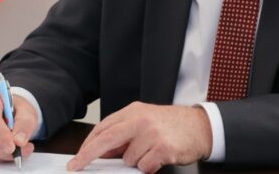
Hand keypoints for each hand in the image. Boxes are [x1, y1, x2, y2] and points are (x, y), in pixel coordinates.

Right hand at [0, 91, 36, 161]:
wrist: (6, 110)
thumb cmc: (14, 109)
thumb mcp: (26, 111)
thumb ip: (25, 124)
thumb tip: (19, 141)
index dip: (0, 135)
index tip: (12, 147)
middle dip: (3, 149)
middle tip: (20, 152)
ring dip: (2, 154)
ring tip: (17, 149)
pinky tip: (5, 149)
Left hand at [67, 102, 211, 172]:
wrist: (201, 127)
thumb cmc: (172, 125)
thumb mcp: (145, 122)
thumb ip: (124, 134)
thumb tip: (102, 152)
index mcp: (134, 111)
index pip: (104, 127)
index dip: (88, 144)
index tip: (78, 157)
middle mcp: (141, 119)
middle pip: (106, 138)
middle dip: (88, 154)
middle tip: (78, 166)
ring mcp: (152, 133)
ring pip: (128, 159)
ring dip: (136, 162)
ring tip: (151, 153)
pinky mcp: (163, 148)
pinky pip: (144, 166)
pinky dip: (149, 167)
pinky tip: (159, 158)